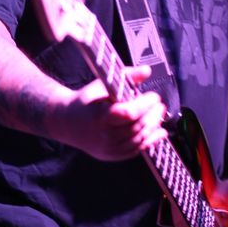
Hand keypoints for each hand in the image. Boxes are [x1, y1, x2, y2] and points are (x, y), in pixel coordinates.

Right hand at [53, 65, 167, 161]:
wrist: (67, 123)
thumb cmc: (86, 102)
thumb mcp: (102, 85)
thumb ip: (126, 77)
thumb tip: (146, 71)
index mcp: (99, 116)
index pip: (128, 113)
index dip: (145, 105)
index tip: (153, 96)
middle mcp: (103, 135)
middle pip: (136, 127)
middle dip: (153, 115)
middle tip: (159, 104)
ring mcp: (108, 148)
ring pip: (138, 140)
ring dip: (154, 127)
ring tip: (159, 114)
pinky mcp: (113, 155)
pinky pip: (136, 150)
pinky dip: (150, 141)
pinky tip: (159, 131)